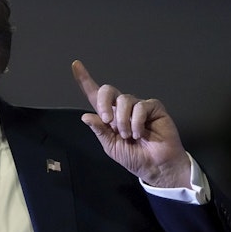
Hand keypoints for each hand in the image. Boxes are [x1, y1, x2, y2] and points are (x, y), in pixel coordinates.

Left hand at [72, 60, 190, 188]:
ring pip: (124, 100)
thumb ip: (99, 130)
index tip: (75, 65)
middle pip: (108, 90)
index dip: (85, 80)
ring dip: (124, 121)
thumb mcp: (111, 146)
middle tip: (108, 121)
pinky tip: (140, 133)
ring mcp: (138, 106)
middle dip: (104, 103)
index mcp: (109, 116)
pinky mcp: (153, 107)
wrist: (155, 166)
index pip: (95, 96)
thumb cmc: (134, 157)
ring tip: (129, 136)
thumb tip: (86, 116)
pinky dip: (137, 122)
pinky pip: (140, 106)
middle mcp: (122, 108)